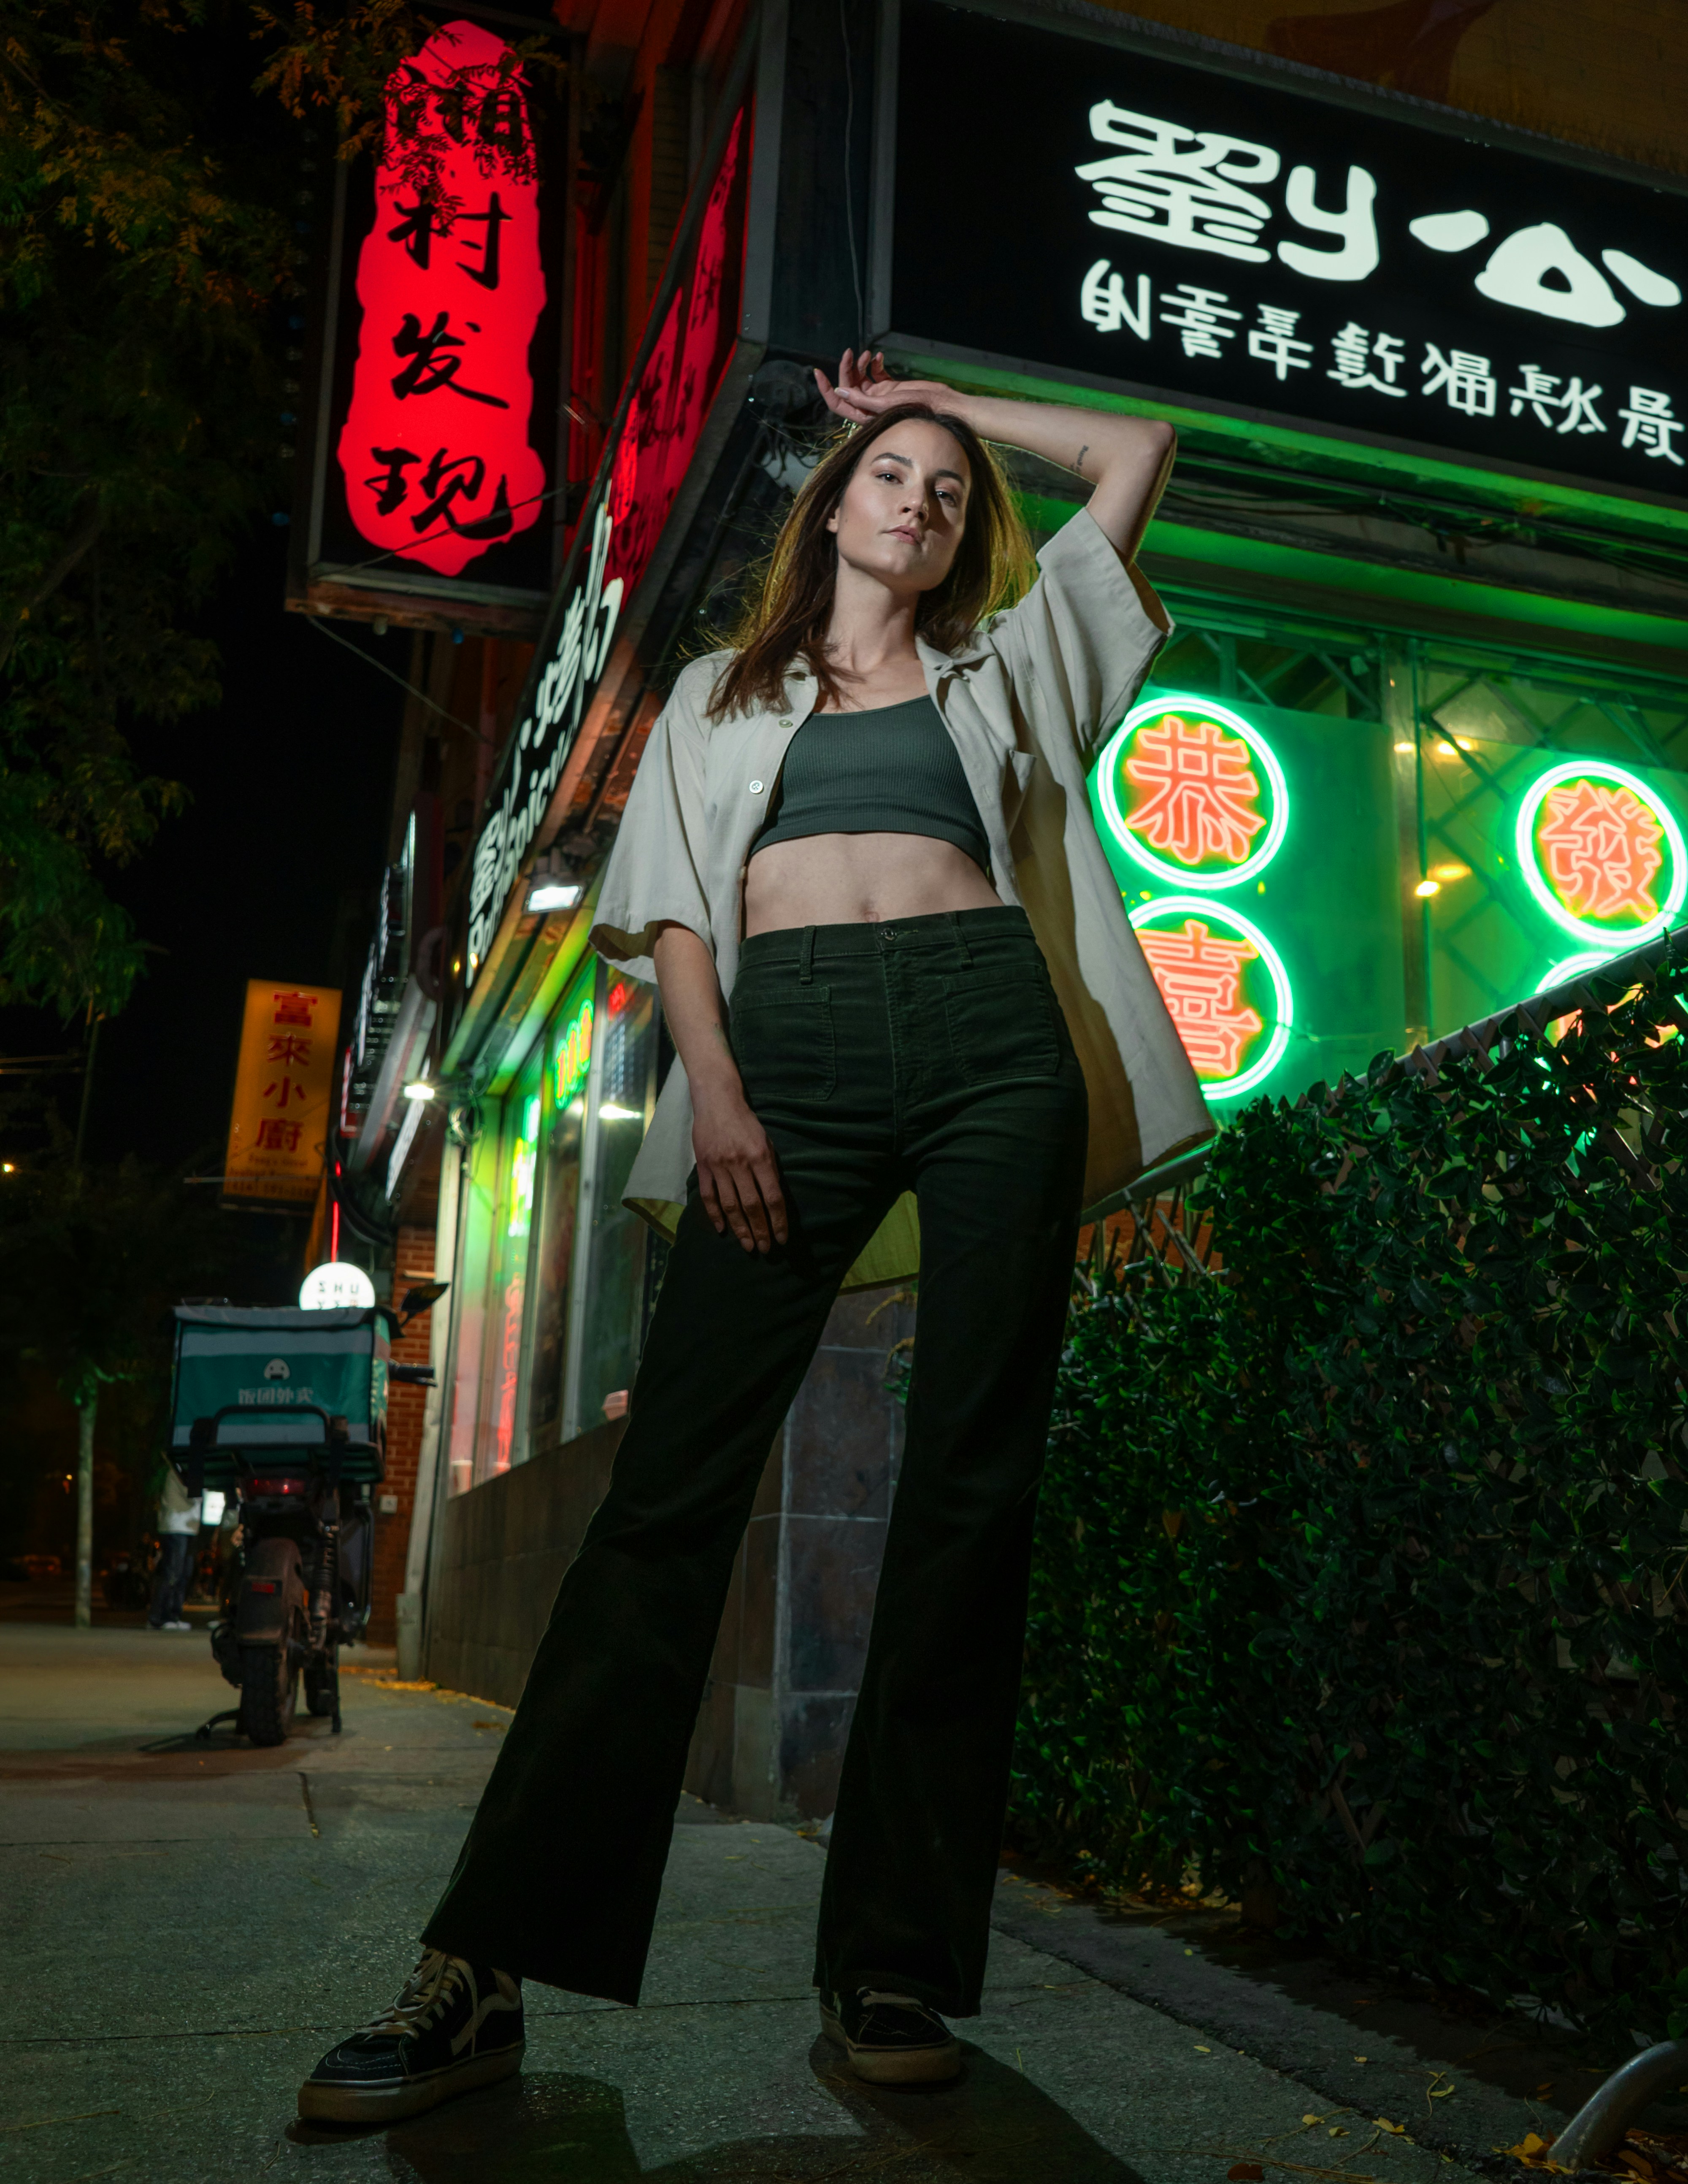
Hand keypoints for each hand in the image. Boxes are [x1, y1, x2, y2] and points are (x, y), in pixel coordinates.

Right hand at [692, 1086, 788, 1253]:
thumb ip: (770, 1169)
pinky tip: (722, 1229)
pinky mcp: (703, 1166)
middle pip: (752, 1206)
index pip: (772, 1197)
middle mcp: (740, 1164)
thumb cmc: (746, 1122)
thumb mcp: (766, 1141)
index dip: (778, 1221)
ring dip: (740, 1229)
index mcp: (760, 1157)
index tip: (782, 1238)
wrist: (717, 1101)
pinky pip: (708, 1196)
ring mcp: (719, 1166)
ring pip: (730, 1205)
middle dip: (760, 1231)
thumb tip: (775, 1199)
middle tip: (765, 1249)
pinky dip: (715, 1215)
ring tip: (748, 1245)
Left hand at [814, 348, 965, 424]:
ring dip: (860, 364)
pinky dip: (874, 364)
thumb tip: (839, 391)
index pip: (838, 403)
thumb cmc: (916, 408)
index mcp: (864, 415)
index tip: (818, 372)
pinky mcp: (889, 387)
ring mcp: (879, 396)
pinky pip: (876, 373)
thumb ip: (862, 400)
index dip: (826, 389)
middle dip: (846, 369)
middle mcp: (869, 406)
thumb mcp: (885, 403)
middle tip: (851, 353)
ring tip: (867, 355)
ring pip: (860, 378)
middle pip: (848, 386)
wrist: (939, 403)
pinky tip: (878, 357)